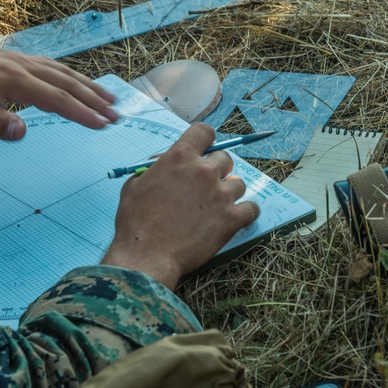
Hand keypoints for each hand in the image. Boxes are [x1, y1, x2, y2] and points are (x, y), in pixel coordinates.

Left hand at [0, 47, 118, 137]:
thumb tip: (23, 131)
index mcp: (13, 80)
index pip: (56, 99)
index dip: (82, 112)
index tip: (103, 125)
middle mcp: (22, 65)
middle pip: (66, 82)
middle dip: (94, 99)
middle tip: (117, 115)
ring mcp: (20, 59)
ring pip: (62, 71)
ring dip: (87, 85)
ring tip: (109, 98)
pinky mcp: (15, 59)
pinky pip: (51, 66)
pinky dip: (71, 75)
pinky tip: (78, 83)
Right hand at [102, 123, 260, 289]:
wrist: (146, 256)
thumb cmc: (135, 222)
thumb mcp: (135, 184)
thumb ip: (155, 167)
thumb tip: (165, 161)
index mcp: (180, 157)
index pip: (205, 131)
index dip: (205, 140)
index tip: (203, 151)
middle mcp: (204, 171)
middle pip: (225, 159)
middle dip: (216, 170)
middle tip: (204, 186)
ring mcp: (221, 195)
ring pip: (238, 183)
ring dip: (228, 192)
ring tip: (215, 206)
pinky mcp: (232, 219)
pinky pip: (252, 208)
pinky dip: (245, 212)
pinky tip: (236, 217)